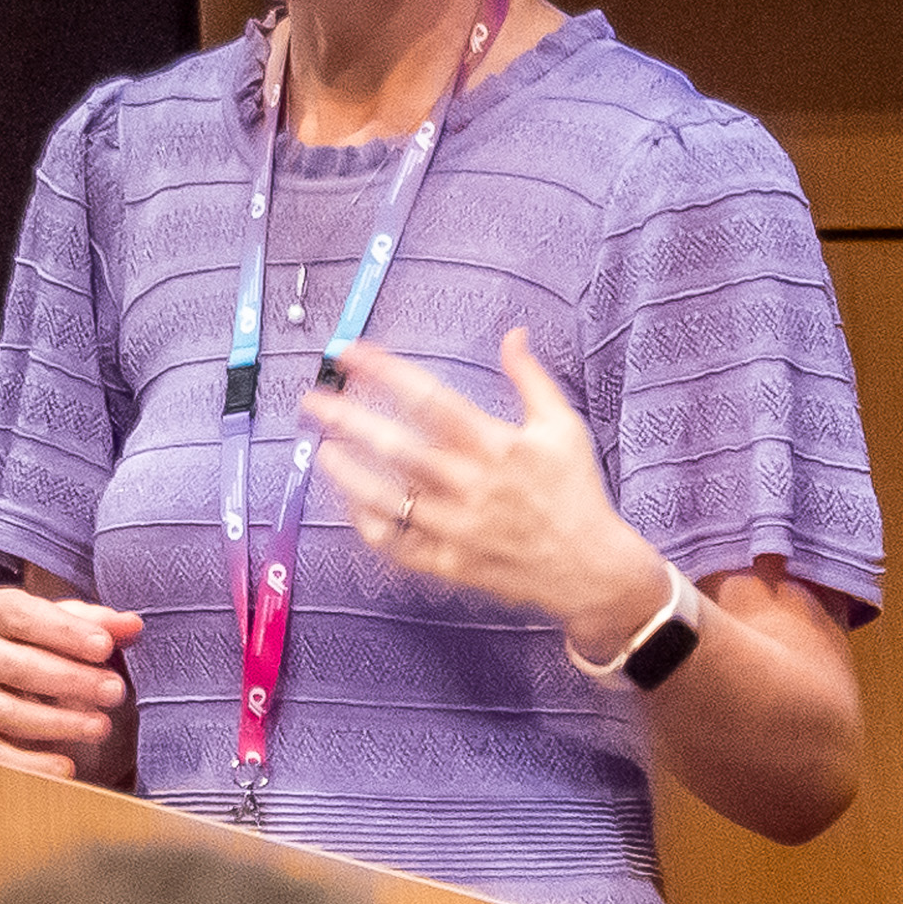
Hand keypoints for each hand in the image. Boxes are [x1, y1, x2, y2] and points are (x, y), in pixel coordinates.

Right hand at [0, 579, 139, 776]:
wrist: (20, 686)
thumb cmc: (52, 647)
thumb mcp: (74, 630)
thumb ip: (102, 625)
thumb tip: (132, 625)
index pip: (24, 617)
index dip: (66, 632)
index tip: (105, 647)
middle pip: (18, 666)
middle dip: (71, 680)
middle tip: (115, 692)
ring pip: (7, 711)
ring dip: (57, 722)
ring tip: (100, 727)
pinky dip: (28, 764)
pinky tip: (66, 768)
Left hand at [305, 329, 679, 658]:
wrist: (591, 568)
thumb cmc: (575, 492)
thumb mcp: (563, 427)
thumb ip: (530, 379)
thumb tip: (512, 334)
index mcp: (497, 445)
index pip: (429, 398)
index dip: (385, 372)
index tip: (350, 352)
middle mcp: (472, 486)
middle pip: (397, 447)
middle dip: (348, 419)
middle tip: (311, 400)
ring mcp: (457, 528)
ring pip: (389, 499)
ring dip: (349, 474)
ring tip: (322, 450)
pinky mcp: (450, 564)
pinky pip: (398, 545)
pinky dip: (371, 525)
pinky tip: (353, 504)